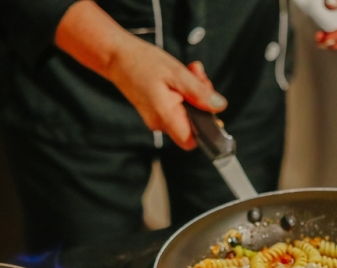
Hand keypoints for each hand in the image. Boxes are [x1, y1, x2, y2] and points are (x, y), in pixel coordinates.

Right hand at [107, 42, 225, 149]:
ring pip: (187, 112)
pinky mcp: (157, 110)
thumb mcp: (177, 74)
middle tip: (199, 76)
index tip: (211, 109)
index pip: (191, 141)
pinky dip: (185, 91)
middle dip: (202, 100)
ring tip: (191, 70)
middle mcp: (160, 123)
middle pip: (193, 123)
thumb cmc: (142, 63)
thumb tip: (219, 106)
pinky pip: (178, 106)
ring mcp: (158, 118)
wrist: (117, 56)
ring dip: (195, 92)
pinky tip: (183, 75)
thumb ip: (199, 92)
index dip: (205, 130)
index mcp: (164, 116)